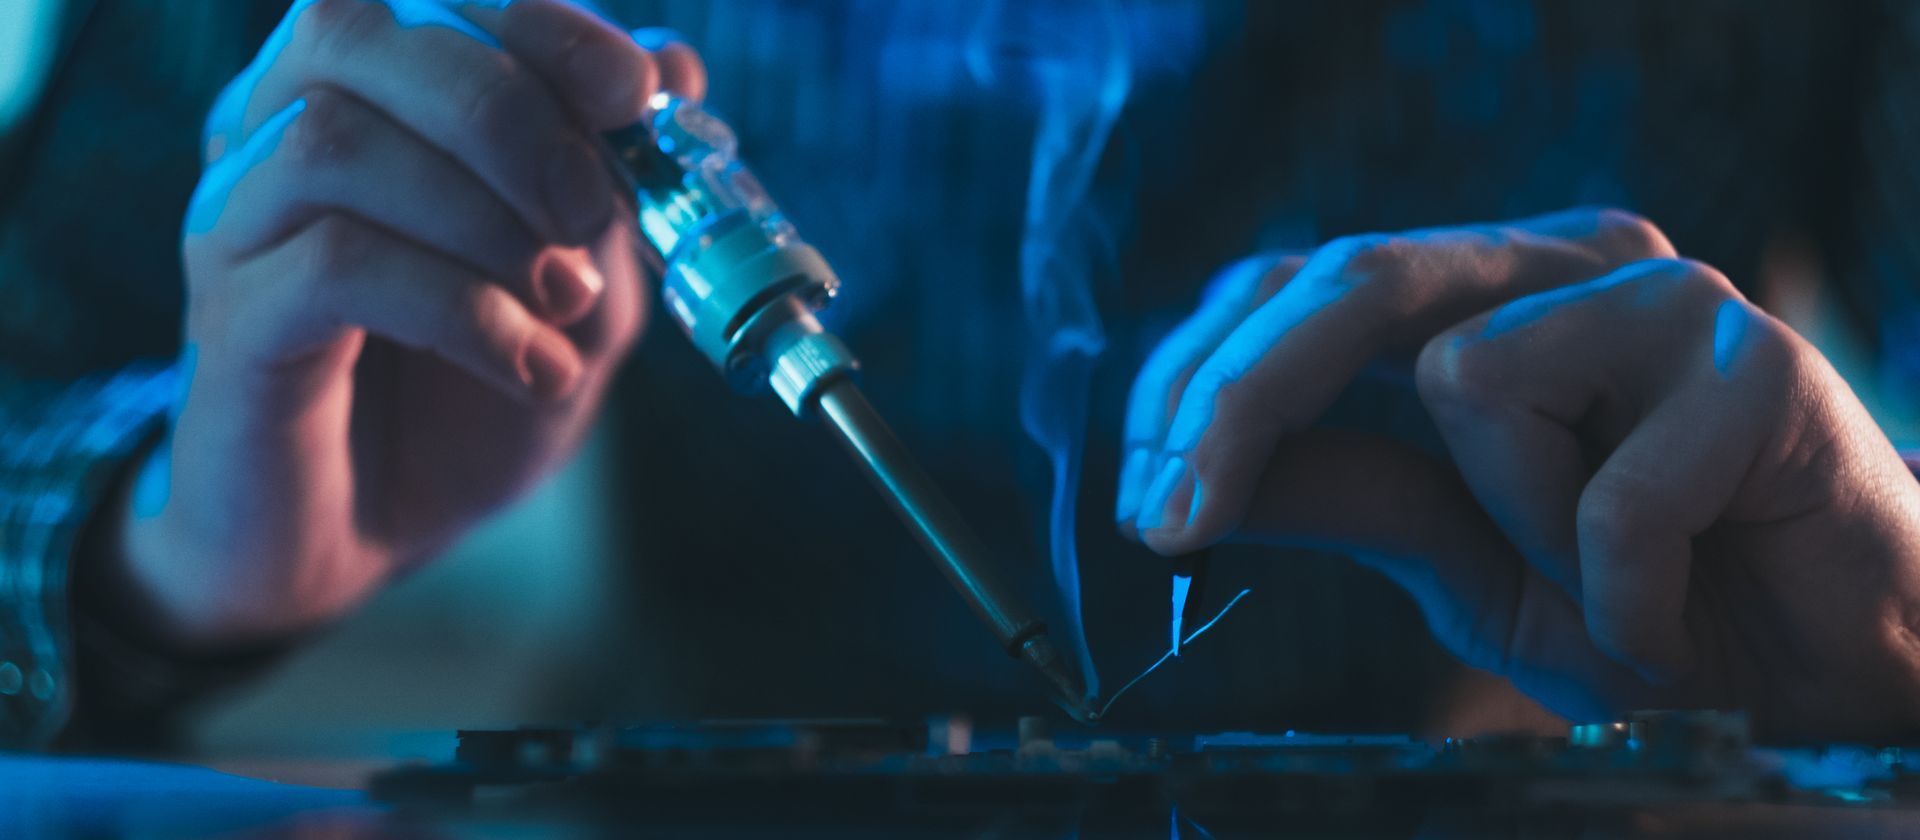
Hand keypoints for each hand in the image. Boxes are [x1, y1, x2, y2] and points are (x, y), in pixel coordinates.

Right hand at [110, 0, 705, 645]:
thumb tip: (676, 61)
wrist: (367, 536)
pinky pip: (335, 266)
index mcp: (357, 94)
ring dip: (486, 221)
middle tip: (594, 215)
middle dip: (511, 113)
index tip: (638, 92)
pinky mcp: (230, 323)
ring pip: (336, 144)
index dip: (538, 21)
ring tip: (567, 306)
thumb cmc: (464, 396)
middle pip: (358, 34)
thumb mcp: (580, 286)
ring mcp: (235, 224)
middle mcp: (270, 133)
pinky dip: (464, 311)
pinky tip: (532, 367)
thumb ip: (617, 181)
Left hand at [1118, 207, 1919, 740]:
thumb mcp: (1460, 561)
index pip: (1295, 286)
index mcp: (1477, 297)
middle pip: (1349, 277)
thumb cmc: (1647, 599)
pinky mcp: (1756, 355)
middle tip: (1164, 523)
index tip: (1136, 500)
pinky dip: (1621, 592)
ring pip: (1469, 373)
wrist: (1830, 666)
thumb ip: (1344, 497)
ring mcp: (1658, 293)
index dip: (1195, 380)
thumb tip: (1183, 478)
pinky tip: (1677, 614)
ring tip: (1605, 588)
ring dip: (1513, 530)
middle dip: (1236, 404)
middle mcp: (1556, 266)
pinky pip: (1610, 490)